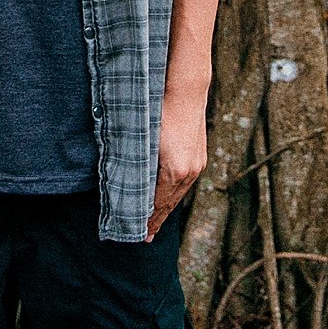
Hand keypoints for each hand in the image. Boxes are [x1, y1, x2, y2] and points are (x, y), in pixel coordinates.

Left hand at [149, 92, 207, 238]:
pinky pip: (186, 183)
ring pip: (179, 194)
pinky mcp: (200, 157)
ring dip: (167, 209)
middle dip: (157, 221)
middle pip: (170, 204)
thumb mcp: (145, 139)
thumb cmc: (160, 111)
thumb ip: (139, 163)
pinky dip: (176, 194)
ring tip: (157, 221)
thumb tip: (127, 181)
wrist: (187, 91)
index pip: (158, 203)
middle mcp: (189, 171)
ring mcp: (197, 164)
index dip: (148, 219)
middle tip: (146, 237)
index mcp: (174, 170)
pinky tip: (170, 197)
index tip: (139, 234)